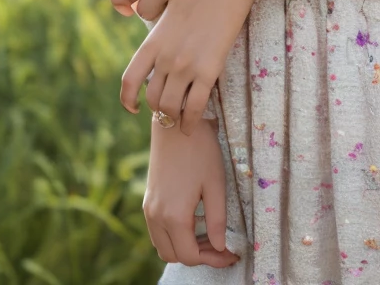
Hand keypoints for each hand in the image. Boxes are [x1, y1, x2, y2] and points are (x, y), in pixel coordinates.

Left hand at [119, 0, 259, 133]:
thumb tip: (127, 0)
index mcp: (149, 18)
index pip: (132, 71)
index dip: (132, 86)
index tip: (137, 92)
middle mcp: (163, 44)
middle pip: (144, 92)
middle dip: (143, 106)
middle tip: (147, 110)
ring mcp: (186, 57)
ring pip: (165, 103)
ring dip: (165, 115)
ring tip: (170, 117)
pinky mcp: (211, 63)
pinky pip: (194, 105)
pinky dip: (189, 121)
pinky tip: (191, 125)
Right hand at [145, 114, 240, 267]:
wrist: (175, 121)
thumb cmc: (200, 149)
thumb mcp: (215, 184)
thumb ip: (217, 220)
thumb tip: (220, 247)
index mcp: (174, 216)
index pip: (191, 256)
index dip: (213, 259)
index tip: (231, 254)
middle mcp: (156, 217)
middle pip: (174, 255)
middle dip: (199, 256)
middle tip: (221, 246)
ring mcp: (149, 208)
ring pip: (163, 246)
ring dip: (184, 248)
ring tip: (208, 235)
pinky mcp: (148, 199)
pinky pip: (157, 231)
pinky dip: (173, 236)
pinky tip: (192, 222)